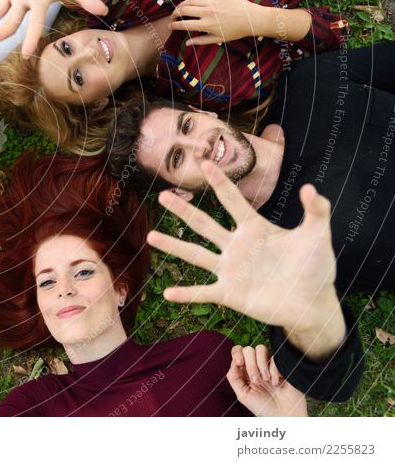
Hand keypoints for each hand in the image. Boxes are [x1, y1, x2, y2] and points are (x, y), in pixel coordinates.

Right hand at [146, 161, 343, 355]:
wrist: (313, 304)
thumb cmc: (316, 269)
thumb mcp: (318, 236)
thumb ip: (316, 211)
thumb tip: (310, 187)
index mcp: (255, 229)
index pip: (233, 201)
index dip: (220, 182)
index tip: (206, 163)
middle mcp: (236, 247)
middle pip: (204, 225)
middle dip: (183, 211)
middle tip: (163, 196)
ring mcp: (230, 270)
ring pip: (196, 255)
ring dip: (173, 246)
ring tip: (151, 236)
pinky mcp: (230, 294)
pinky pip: (203, 292)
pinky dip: (185, 294)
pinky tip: (167, 294)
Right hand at [171, 0, 265, 45]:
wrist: (252, 19)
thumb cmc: (236, 32)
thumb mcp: (218, 39)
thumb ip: (201, 41)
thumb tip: (187, 44)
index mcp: (207, 25)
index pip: (184, 24)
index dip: (174, 25)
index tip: (170, 26)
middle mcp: (208, 13)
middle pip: (184, 10)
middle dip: (175, 13)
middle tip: (173, 16)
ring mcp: (213, 3)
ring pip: (191, 0)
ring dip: (182, 4)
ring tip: (180, 8)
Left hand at [228, 345, 306, 416]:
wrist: (284, 416)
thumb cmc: (262, 407)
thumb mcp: (243, 395)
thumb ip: (234, 378)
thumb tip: (233, 362)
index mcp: (244, 370)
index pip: (237, 351)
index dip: (236, 353)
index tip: (239, 363)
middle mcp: (256, 365)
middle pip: (248, 350)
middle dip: (250, 365)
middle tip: (256, 381)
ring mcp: (269, 364)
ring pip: (260, 348)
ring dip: (261, 364)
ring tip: (266, 380)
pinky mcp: (282, 365)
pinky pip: (275, 358)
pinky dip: (274, 370)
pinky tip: (276, 383)